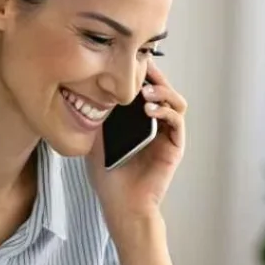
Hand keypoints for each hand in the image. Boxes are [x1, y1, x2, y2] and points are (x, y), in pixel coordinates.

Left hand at [89, 62, 185, 225]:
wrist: (121, 204)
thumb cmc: (109, 177)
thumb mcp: (97, 138)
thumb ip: (98, 116)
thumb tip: (87, 90)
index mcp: (141, 121)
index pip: (147, 89)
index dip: (142, 73)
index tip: (129, 60)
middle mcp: (158, 125)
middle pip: (165, 90)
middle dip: (155, 75)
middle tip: (142, 65)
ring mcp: (168, 135)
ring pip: (176, 102)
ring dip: (163, 91)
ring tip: (145, 91)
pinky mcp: (175, 147)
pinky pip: (177, 122)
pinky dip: (166, 111)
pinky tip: (150, 110)